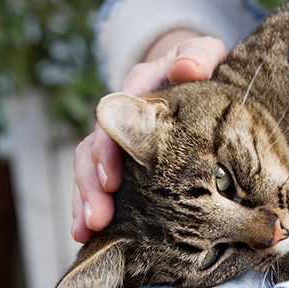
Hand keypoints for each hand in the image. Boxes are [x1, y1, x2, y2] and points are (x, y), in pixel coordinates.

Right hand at [71, 31, 226, 242]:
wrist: (194, 70)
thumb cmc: (201, 64)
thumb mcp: (205, 52)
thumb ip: (198, 55)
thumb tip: (188, 67)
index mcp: (137, 89)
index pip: (112, 119)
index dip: (109, 149)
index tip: (113, 179)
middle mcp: (119, 116)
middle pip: (93, 150)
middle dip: (91, 186)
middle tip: (97, 218)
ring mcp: (117, 141)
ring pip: (89, 171)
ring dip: (84, 202)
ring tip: (85, 233)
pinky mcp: (123, 162)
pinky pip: (99, 185)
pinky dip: (89, 207)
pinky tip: (87, 235)